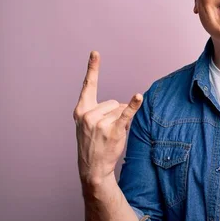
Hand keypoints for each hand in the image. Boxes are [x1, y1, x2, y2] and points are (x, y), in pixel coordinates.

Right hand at [73, 51, 142, 185]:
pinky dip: (134, 105)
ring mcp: (100, 123)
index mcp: (81, 111)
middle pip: (113, 102)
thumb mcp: (88, 125)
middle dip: (114, 115)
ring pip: (120, 110)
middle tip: (106, 132)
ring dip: (120, 121)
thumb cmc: (93, 144)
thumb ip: (99, 110)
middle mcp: (88, 115)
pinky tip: (138, 96)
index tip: (95, 52)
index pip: (88, 85)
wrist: (92, 168)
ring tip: (110, 136)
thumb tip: (123, 104)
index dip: (92, 68)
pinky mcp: (114, 130)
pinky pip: (126, 113)